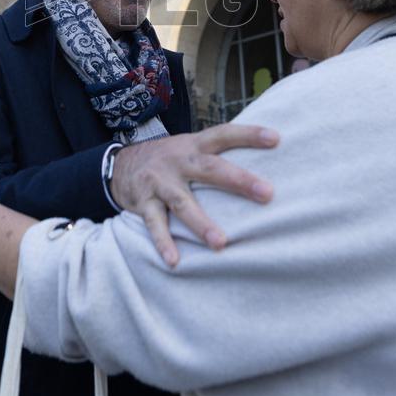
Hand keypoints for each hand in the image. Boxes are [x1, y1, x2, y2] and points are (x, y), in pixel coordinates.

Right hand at [110, 124, 278, 266]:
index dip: (248, 135)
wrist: (119, 165)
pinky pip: (155, 224)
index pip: (223, 135)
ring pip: (182, 202)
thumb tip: (262, 163)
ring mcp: (159, 182)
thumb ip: (215, 155)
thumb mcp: (188, 148)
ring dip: (201, 223)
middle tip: (267, 194)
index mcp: (193, 146)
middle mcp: (178, 161)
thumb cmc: (168, 160)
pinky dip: (163, 242)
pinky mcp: (144, 203)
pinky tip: (174, 261)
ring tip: (221, 243)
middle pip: (210, 169)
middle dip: (238, 180)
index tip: (276, 139)